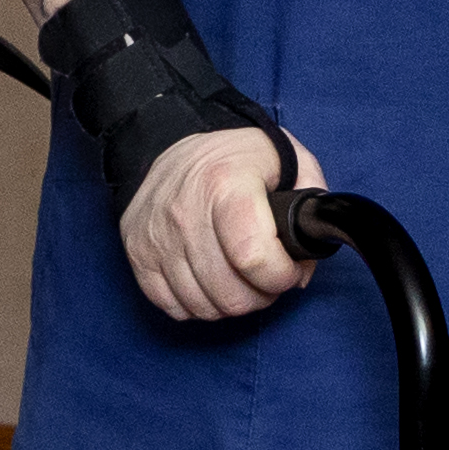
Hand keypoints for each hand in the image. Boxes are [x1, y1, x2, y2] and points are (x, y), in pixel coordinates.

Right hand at [117, 125, 321, 321]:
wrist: (170, 143)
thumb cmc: (234, 158)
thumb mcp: (290, 160)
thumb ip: (311, 207)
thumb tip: (305, 264)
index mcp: (224, 184)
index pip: (254, 258)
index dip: (282, 276)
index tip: (289, 269)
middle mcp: (183, 212)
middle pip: (230, 294)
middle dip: (261, 295)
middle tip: (266, 276)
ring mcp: (156, 236)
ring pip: (203, 307)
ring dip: (230, 303)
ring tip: (240, 280)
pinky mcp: (137, 252)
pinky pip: (172, 306)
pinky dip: (197, 304)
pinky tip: (210, 282)